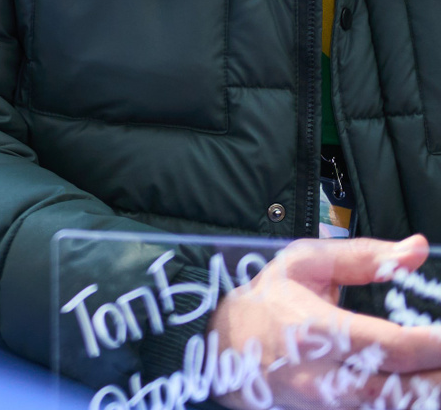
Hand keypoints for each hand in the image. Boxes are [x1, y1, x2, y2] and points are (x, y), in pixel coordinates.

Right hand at [211, 235, 440, 408]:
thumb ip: (362, 256)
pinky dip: (411, 399)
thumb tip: (416, 250)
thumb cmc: (267, 301)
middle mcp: (324, 376)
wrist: (224, 349)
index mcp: (315, 329)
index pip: (390, 346)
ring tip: (440, 368)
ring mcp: (330, 405)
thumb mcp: (303, 264)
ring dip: (430, 389)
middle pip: (405, 389)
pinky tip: (422, 381)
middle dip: (440, 373)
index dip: (434, 345)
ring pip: (398, 407)